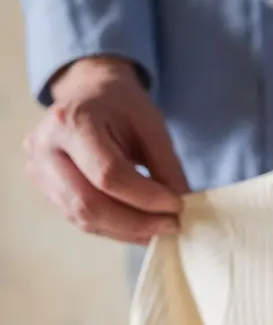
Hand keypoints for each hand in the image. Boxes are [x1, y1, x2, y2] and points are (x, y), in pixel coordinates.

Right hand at [22, 56, 187, 244]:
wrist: (88, 93)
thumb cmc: (122, 106)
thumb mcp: (151, 125)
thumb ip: (166, 166)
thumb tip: (181, 207)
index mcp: (72, 121)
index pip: (109, 174)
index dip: (146, 197)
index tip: (178, 206)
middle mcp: (44, 148)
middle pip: (89, 204)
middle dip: (136, 222)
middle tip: (172, 226)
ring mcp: (38, 171)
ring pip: (83, 218)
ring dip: (126, 231)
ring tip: (159, 230)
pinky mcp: (44, 188)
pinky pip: (79, 220)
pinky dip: (114, 229)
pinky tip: (140, 228)